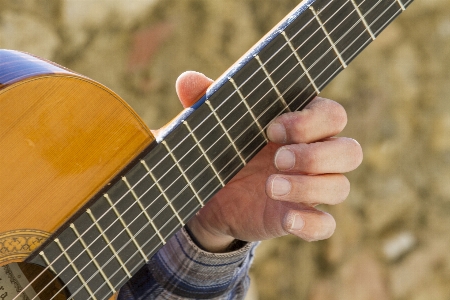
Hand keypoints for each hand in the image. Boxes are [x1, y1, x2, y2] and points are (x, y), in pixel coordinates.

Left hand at [170, 71, 362, 251]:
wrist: (213, 195)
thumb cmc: (225, 149)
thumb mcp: (216, 125)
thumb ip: (206, 100)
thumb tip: (186, 79)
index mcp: (302, 126)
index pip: (332, 115)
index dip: (309, 122)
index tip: (270, 129)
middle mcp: (315, 156)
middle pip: (349, 151)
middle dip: (316, 155)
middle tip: (277, 159)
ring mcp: (312, 189)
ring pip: (341, 187)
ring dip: (309, 187)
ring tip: (269, 187)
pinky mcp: (302, 217)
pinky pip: (326, 225)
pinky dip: (312, 224)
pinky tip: (286, 220)